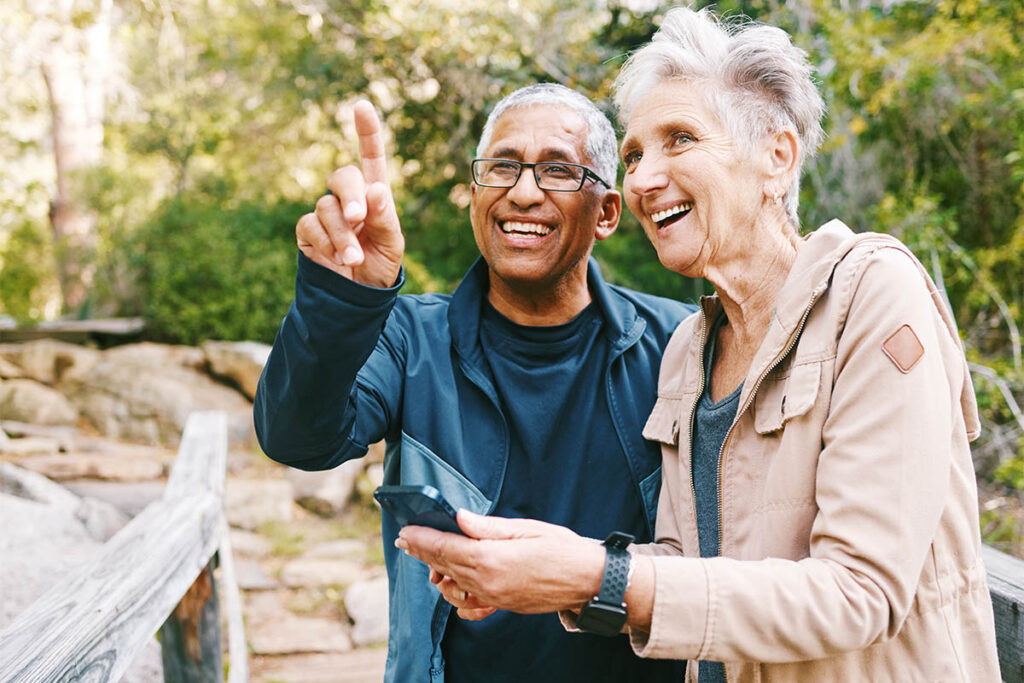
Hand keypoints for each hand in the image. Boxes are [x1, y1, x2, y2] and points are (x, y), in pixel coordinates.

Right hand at [296, 100, 404, 287]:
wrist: (358, 299)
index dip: (367, 132)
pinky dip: (326, 242)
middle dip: (350, 195)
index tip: (361, 105)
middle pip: (343, 176)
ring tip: (354, 259)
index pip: (371, 158)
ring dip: (342, 234)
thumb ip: (384, 217)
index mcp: (374, 196)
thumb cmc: (380, 267)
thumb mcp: (392, 244)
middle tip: (358, 216)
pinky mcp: (308, 231)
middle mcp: (348, 199)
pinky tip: (337, 260)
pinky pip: (310, 225)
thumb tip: (374, 188)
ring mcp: (326, 214)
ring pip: (326, 207)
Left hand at [396, 510, 604, 614]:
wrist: (588, 581)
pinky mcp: (502, 605)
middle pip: (444, 565)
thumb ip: (487, 526)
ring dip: (439, 571)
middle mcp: (487, 582)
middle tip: (408, 540)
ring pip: (453, 586)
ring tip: (432, 558)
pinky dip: (458, 596)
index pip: (444, 547)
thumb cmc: (561, 548)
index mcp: (491, 558)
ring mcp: (494, 597)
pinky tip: (456, 583)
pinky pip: (470, 606)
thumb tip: (458, 518)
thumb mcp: (525, 529)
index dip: (422, 538)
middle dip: (423, 551)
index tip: (406, 530)